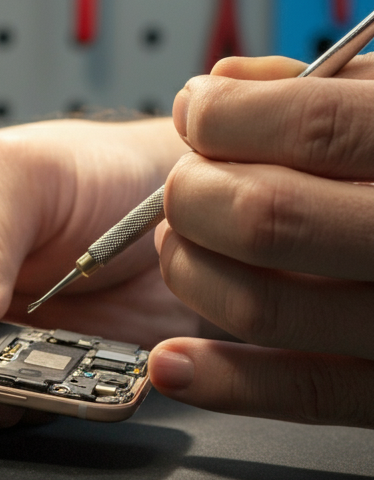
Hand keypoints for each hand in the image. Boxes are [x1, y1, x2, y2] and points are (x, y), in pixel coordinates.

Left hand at [151, 54, 373, 426]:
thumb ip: (321, 92)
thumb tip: (223, 86)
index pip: (314, 128)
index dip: (229, 117)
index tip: (198, 112)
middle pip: (267, 219)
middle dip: (194, 195)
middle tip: (185, 186)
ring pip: (261, 306)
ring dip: (190, 271)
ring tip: (184, 245)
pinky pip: (298, 394)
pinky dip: (217, 380)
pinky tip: (174, 358)